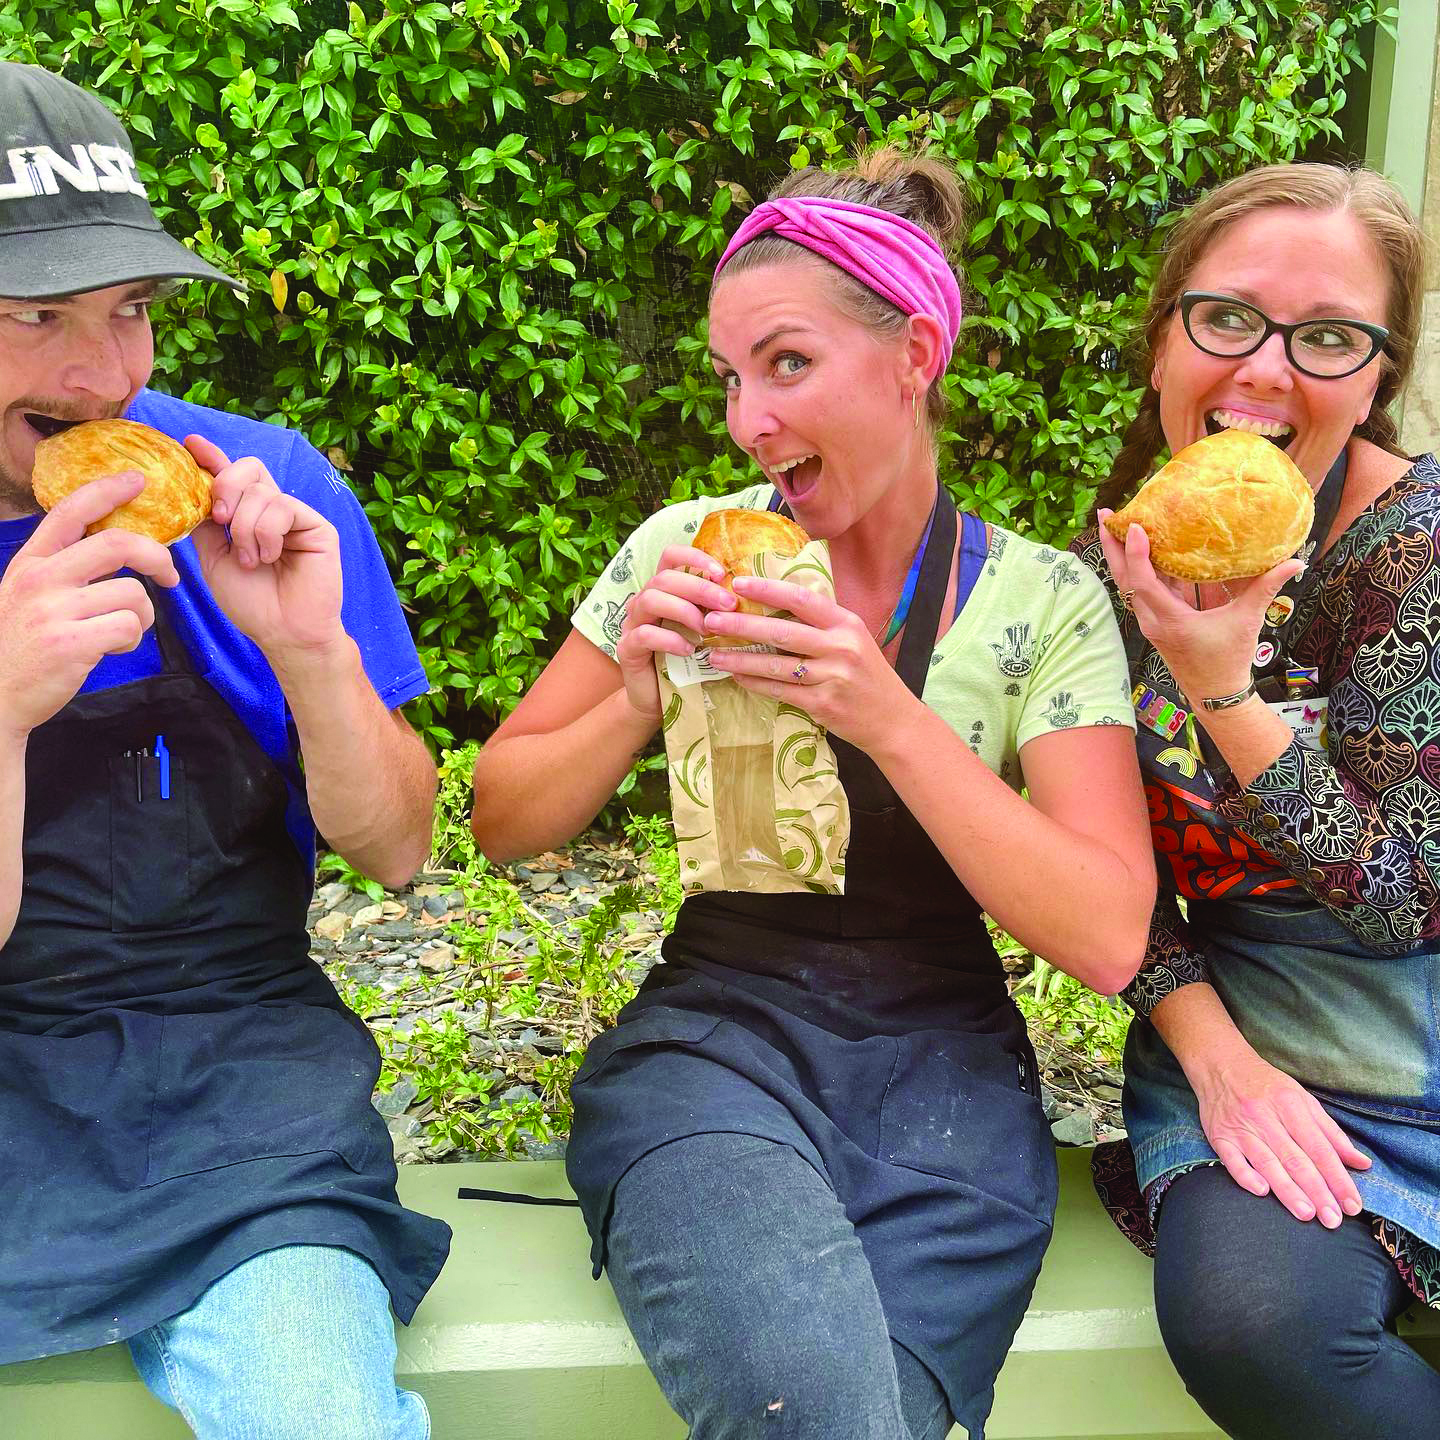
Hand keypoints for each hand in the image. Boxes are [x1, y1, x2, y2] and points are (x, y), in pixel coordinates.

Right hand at [0, 471, 179, 738]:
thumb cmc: (23, 645)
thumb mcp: (28, 594)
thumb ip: (61, 569)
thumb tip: (116, 547)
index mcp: (31, 562)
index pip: (71, 511)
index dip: (108, 490)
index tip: (138, 480)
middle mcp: (40, 578)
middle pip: (118, 544)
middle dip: (157, 556)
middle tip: (170, 575)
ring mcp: (54, 610)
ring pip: (133, 593)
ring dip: (142, 615)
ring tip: (122, 631)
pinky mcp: (71, 642)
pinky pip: (130, 627)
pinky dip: (133, 639)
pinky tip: (113, 649)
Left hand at [186, 435, 343, 660]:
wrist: (283, 631)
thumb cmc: (252, 603)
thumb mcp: (214, 559)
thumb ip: (206, 525)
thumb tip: (192, 491)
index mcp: (247, 516)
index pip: (231, 477)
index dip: (212, 457)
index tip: (191, 444)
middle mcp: (272, 511)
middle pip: (248, 469)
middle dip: (225, 487)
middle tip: (219, 520)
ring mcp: (296, 517)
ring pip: (261, 493)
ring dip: (245, 528)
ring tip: (252, 561)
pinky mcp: (317, 525)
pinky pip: (283, 508)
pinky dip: (268, 533)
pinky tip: (271, 557)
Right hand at [615, 544, 736, 721]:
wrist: (657, 699)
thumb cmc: (686, 662)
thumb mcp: (703, 631)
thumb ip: (715, 611)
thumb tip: (750, 596)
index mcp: (663, 591)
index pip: (670, 556)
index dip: (694, 557)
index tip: (721, 573)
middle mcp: (643, 601)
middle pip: (664, 578)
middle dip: (700, 588)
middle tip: (728, 605)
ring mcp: (632, 624)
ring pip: (650, 600)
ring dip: (684, 611)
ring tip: (707, 630)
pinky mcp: (626, 648)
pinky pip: (644, 635)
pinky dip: (669, 639)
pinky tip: (689, 650)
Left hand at [701, 575, 916, 751]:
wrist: (894, 721)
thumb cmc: (869, 676)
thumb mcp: (854, 639)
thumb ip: (823, 623)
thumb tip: (780, 602)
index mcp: (846, 624)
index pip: (802, 598)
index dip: (767, 588)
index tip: (737, 582)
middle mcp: (841, 648)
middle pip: (782, 631)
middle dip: (742, 624)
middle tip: (710, 619)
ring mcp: (832, 677)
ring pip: (776, 665)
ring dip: (741, 658)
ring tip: (714, 654)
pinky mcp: (823, 704)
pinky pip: (780, 691)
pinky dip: (755, 683)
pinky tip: (737, 676)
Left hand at [1097, 511, 1300, 700]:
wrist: (1215, 694)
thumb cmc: (1228, 661)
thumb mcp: (1247, 621)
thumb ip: (1266, 588)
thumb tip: (1295, 562)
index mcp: (1170, 621)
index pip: (1143, 583)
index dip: (1136, 554)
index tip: (1133, 526)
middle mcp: (1153, 620)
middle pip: (1124, 579)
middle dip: (1112, 547)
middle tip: (1105, 515)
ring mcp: (1152, 621)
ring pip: (1130, 584)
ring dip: (1123, 556)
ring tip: (1118, 525)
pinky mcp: (1158, 621)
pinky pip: (1144, 591)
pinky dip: (1143, 569)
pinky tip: (1146, 547)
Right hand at [1193, 1047, 1370, 1225]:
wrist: (1220, 1065)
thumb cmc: (1267, 1085)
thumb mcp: (1303, 1100)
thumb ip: (1331, 1133)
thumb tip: (1362, 1163)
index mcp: (1290, 1105)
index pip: (1319, 1148)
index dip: (1338, 1178)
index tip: (1352, 1204)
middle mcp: (1265, 1116)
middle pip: (1295, 1159)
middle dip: (1317, 1191)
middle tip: (1333, 1219)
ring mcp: (1240, 1127)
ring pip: (1267, 1162)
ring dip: (1287, 1190)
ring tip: (1307, 1214)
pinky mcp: (1219, 1136)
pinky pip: (1232, 1160)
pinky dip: (1246, 1176)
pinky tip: (1262, 1191)